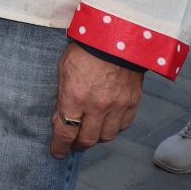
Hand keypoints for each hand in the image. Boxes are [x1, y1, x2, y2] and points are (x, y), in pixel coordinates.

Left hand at [49, 44, 142, 159]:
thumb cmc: (85, 49)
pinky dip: (114, 127)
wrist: (116, 37)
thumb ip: (64, 94)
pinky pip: (124, 125)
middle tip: (73, 145)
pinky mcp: (133, 102)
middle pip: (87, 139)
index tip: (57, 152)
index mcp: (75, 96)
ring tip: (90, 133)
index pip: (65, 131)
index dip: (60, 145)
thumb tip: (62, 115)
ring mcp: (117, 105)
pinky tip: (108, 122)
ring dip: (97, 138)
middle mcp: (97, 105)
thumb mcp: (64, 69)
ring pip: (107, 136)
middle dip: (78, 145)